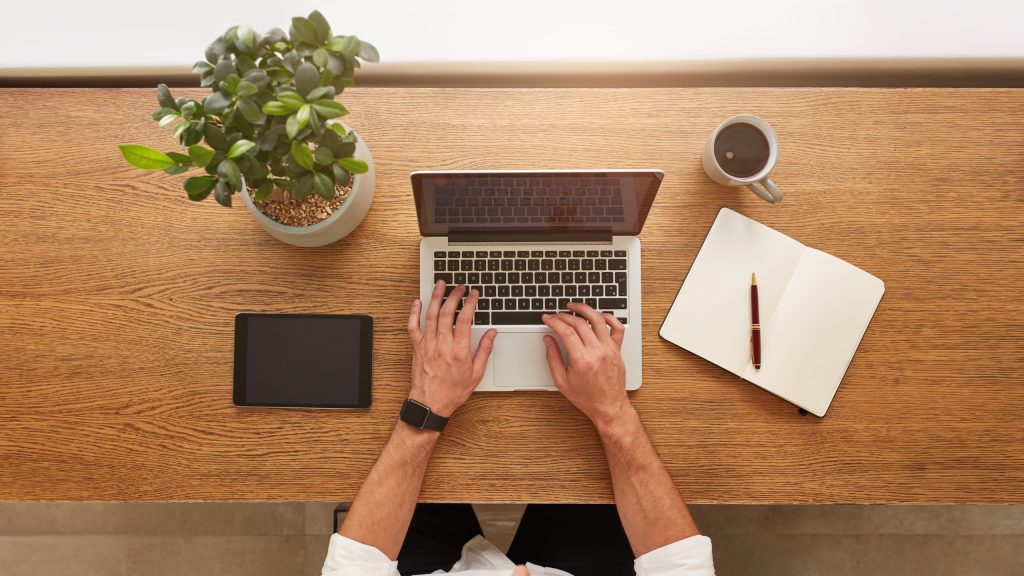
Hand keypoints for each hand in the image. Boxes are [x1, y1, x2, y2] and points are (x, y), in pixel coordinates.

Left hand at [407, 281, 496, 417]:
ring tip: (440, 285)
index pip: (465, 319)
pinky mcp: (417, 347)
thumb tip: (492, 334)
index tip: (474, 294)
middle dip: (454, 295)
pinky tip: (418, 302)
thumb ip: (484, 350)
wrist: (431, 404)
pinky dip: (414, 312)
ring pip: (431, 315)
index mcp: (459, 351)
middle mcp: (442, 345)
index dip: (470, 303)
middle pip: (448, 313)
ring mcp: (428, 345)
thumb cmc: (452, 391)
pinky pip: (413, 326)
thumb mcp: (476, 373)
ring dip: (436, 297)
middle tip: (459, 286)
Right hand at [541, 303, 632, 429]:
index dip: (554, 321)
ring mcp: (609, 349)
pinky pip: (617, 327)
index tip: (548, 318)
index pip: (566, 331)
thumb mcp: (561, 381)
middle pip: (579, 323)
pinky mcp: (617, 349)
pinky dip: (608, 317)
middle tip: (556, 315)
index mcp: (582, 360)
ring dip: (584, 309)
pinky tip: (598, 315)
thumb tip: (548, 340)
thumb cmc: (587, 397)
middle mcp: (597, 352)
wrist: (609, 406)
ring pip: (598, 319)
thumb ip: (553, 358)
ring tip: (574, 307)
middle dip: (564, 316)